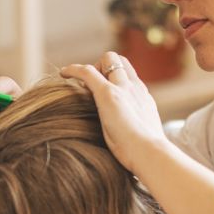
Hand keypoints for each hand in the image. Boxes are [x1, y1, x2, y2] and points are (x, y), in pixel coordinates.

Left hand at [60, 51, 171, 175]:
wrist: (149, 153)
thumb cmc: (146, 154)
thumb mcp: (145, 137)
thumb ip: (137, 132)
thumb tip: (131, 144)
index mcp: (143, 98)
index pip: (130, 76)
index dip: (115, 77)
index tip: (104, 90)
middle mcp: (134, 88)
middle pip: (120, 61)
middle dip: (104, 66)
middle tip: (91, 86)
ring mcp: (122, 88)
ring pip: (108, 59)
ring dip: (93, 67)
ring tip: (80, 84)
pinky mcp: (107, 93)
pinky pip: (87, 71)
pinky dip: (73, 69)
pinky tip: (63, 73)